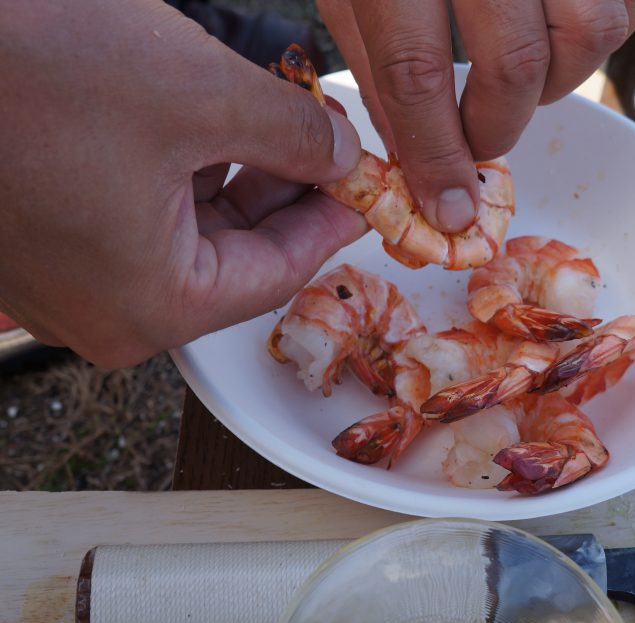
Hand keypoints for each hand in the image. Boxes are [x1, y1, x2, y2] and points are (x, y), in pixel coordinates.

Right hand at [0, 0, 368, 367]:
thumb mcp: (198, 93)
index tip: (367, 187)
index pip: (275, 277)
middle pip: (231, 259)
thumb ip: (292, 134)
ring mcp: (60, 278)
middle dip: (285, 196)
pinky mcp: (36, 234)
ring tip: (274, 120)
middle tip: (328, 146)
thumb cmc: (34, 67)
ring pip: (184, 233)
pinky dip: (179, 172)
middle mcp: (100, 310)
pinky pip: (132, 214)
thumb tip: (341, 154)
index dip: (331, 225)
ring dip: (236, 177)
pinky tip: (206, 121)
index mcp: (147, 307)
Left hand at [317, 0, 634, 231]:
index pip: (415, 74)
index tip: (447, 208)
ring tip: (520, 76)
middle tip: (481, 139)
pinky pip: (628, 2)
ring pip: (590, 35)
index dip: (435, 155)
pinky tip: (557, 24)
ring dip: (558, 82)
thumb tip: (411, 144)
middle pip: (515, 64)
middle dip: (499, 127)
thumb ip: (376, 53)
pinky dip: (599, 32)